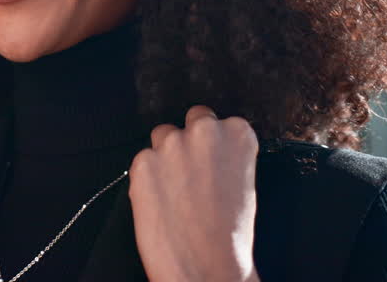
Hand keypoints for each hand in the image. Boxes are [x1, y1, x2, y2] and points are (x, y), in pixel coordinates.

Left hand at [128, 105, 260, 281]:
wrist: (207, 267)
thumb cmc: (230, 237)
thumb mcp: (244, 184)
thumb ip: (226, 156)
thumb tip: (210, 153)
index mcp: (238, 134)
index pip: (221, 122)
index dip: (215, 145)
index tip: (214, 160)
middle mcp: (204, 131)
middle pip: (192, 119)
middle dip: (190, 140)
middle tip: (192, 171)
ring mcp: (170, 144)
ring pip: (163, 135)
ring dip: (166, 155)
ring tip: (175, 190)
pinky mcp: (142, 162)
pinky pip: (142, 161)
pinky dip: (147, 177)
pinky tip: (159, 201)